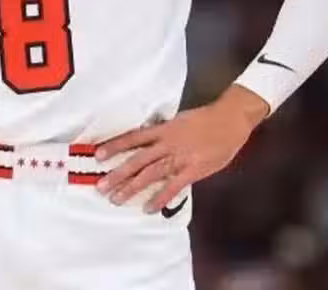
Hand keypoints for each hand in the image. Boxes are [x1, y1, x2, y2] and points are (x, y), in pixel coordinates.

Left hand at [93, 86, 268, 212]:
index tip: (97, 155)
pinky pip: (173, 187)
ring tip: (116, 199)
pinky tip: (148, 208)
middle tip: (101, 186)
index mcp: (163, 130)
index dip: (114, 146)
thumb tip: (146, 142)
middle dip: (118, 173)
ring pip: (150, 174)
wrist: (230, 119)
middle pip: (137, 160)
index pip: (133, 138)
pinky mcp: (193, 170)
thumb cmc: (205, 120)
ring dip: (132, 187)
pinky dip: (160, 198)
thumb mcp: (179, 121)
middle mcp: (166, 143)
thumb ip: (163, 133)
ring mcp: (179, 157)